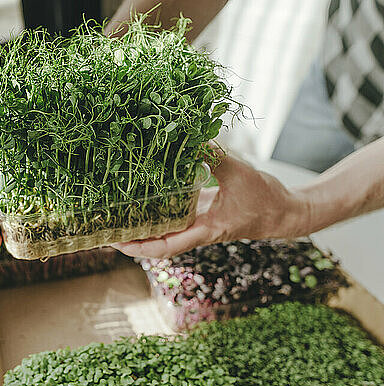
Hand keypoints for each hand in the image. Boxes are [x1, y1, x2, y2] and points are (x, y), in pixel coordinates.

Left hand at [112, 154, 309, 257]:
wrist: (284, 212)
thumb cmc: (266, 199)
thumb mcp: (240, 174)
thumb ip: (216, 156)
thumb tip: (190, 137)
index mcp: (205, 230)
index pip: (167, 247)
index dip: (140, 248)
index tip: (117, 244)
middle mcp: (196, 231)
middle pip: (157, 243)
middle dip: (130, 239)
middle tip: (102, 227)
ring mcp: (197, 224)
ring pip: (163, 231)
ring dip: (140, 227)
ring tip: (113, 215)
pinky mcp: (200, 215)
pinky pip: (173, 217)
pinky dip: (156, 212)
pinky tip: (141, 198)